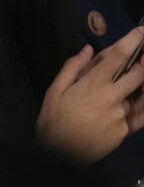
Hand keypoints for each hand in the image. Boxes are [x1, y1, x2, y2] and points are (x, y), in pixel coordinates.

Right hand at [37, 29, 143, 161]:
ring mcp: (121, 115)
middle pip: (139, 74)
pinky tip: (134, 103)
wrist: (59, 154)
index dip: (133, 41)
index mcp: (93, 84)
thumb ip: (71, 68)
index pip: (119, 57)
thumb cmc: (53, 121)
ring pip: (139, 96)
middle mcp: (112, 97)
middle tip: (142, 59)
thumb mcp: (54, 92)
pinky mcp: (125, 130)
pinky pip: (140, 116)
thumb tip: (88, 50)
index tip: (142, 32)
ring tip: (123, 90)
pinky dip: (140, 107)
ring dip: (135, 89)